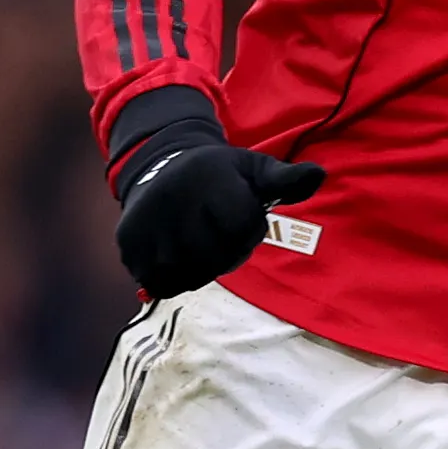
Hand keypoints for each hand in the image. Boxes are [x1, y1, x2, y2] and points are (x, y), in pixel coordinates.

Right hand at [116, 116, 323, 297]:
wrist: (161, 166)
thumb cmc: (220, 175)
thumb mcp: (255, 169)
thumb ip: (286, 179)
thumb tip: (319, 175)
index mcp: (208, 179)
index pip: (240, 229)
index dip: (247, 231)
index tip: (241, 214)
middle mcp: (172, 199)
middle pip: (214, 258)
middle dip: (225, 253)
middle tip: (219, 232)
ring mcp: (146, 222)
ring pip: (186, 274)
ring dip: (200, 269)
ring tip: (200, 242)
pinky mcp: (128, 241)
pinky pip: (158, 282)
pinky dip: (174, 278)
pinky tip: (178, 254)